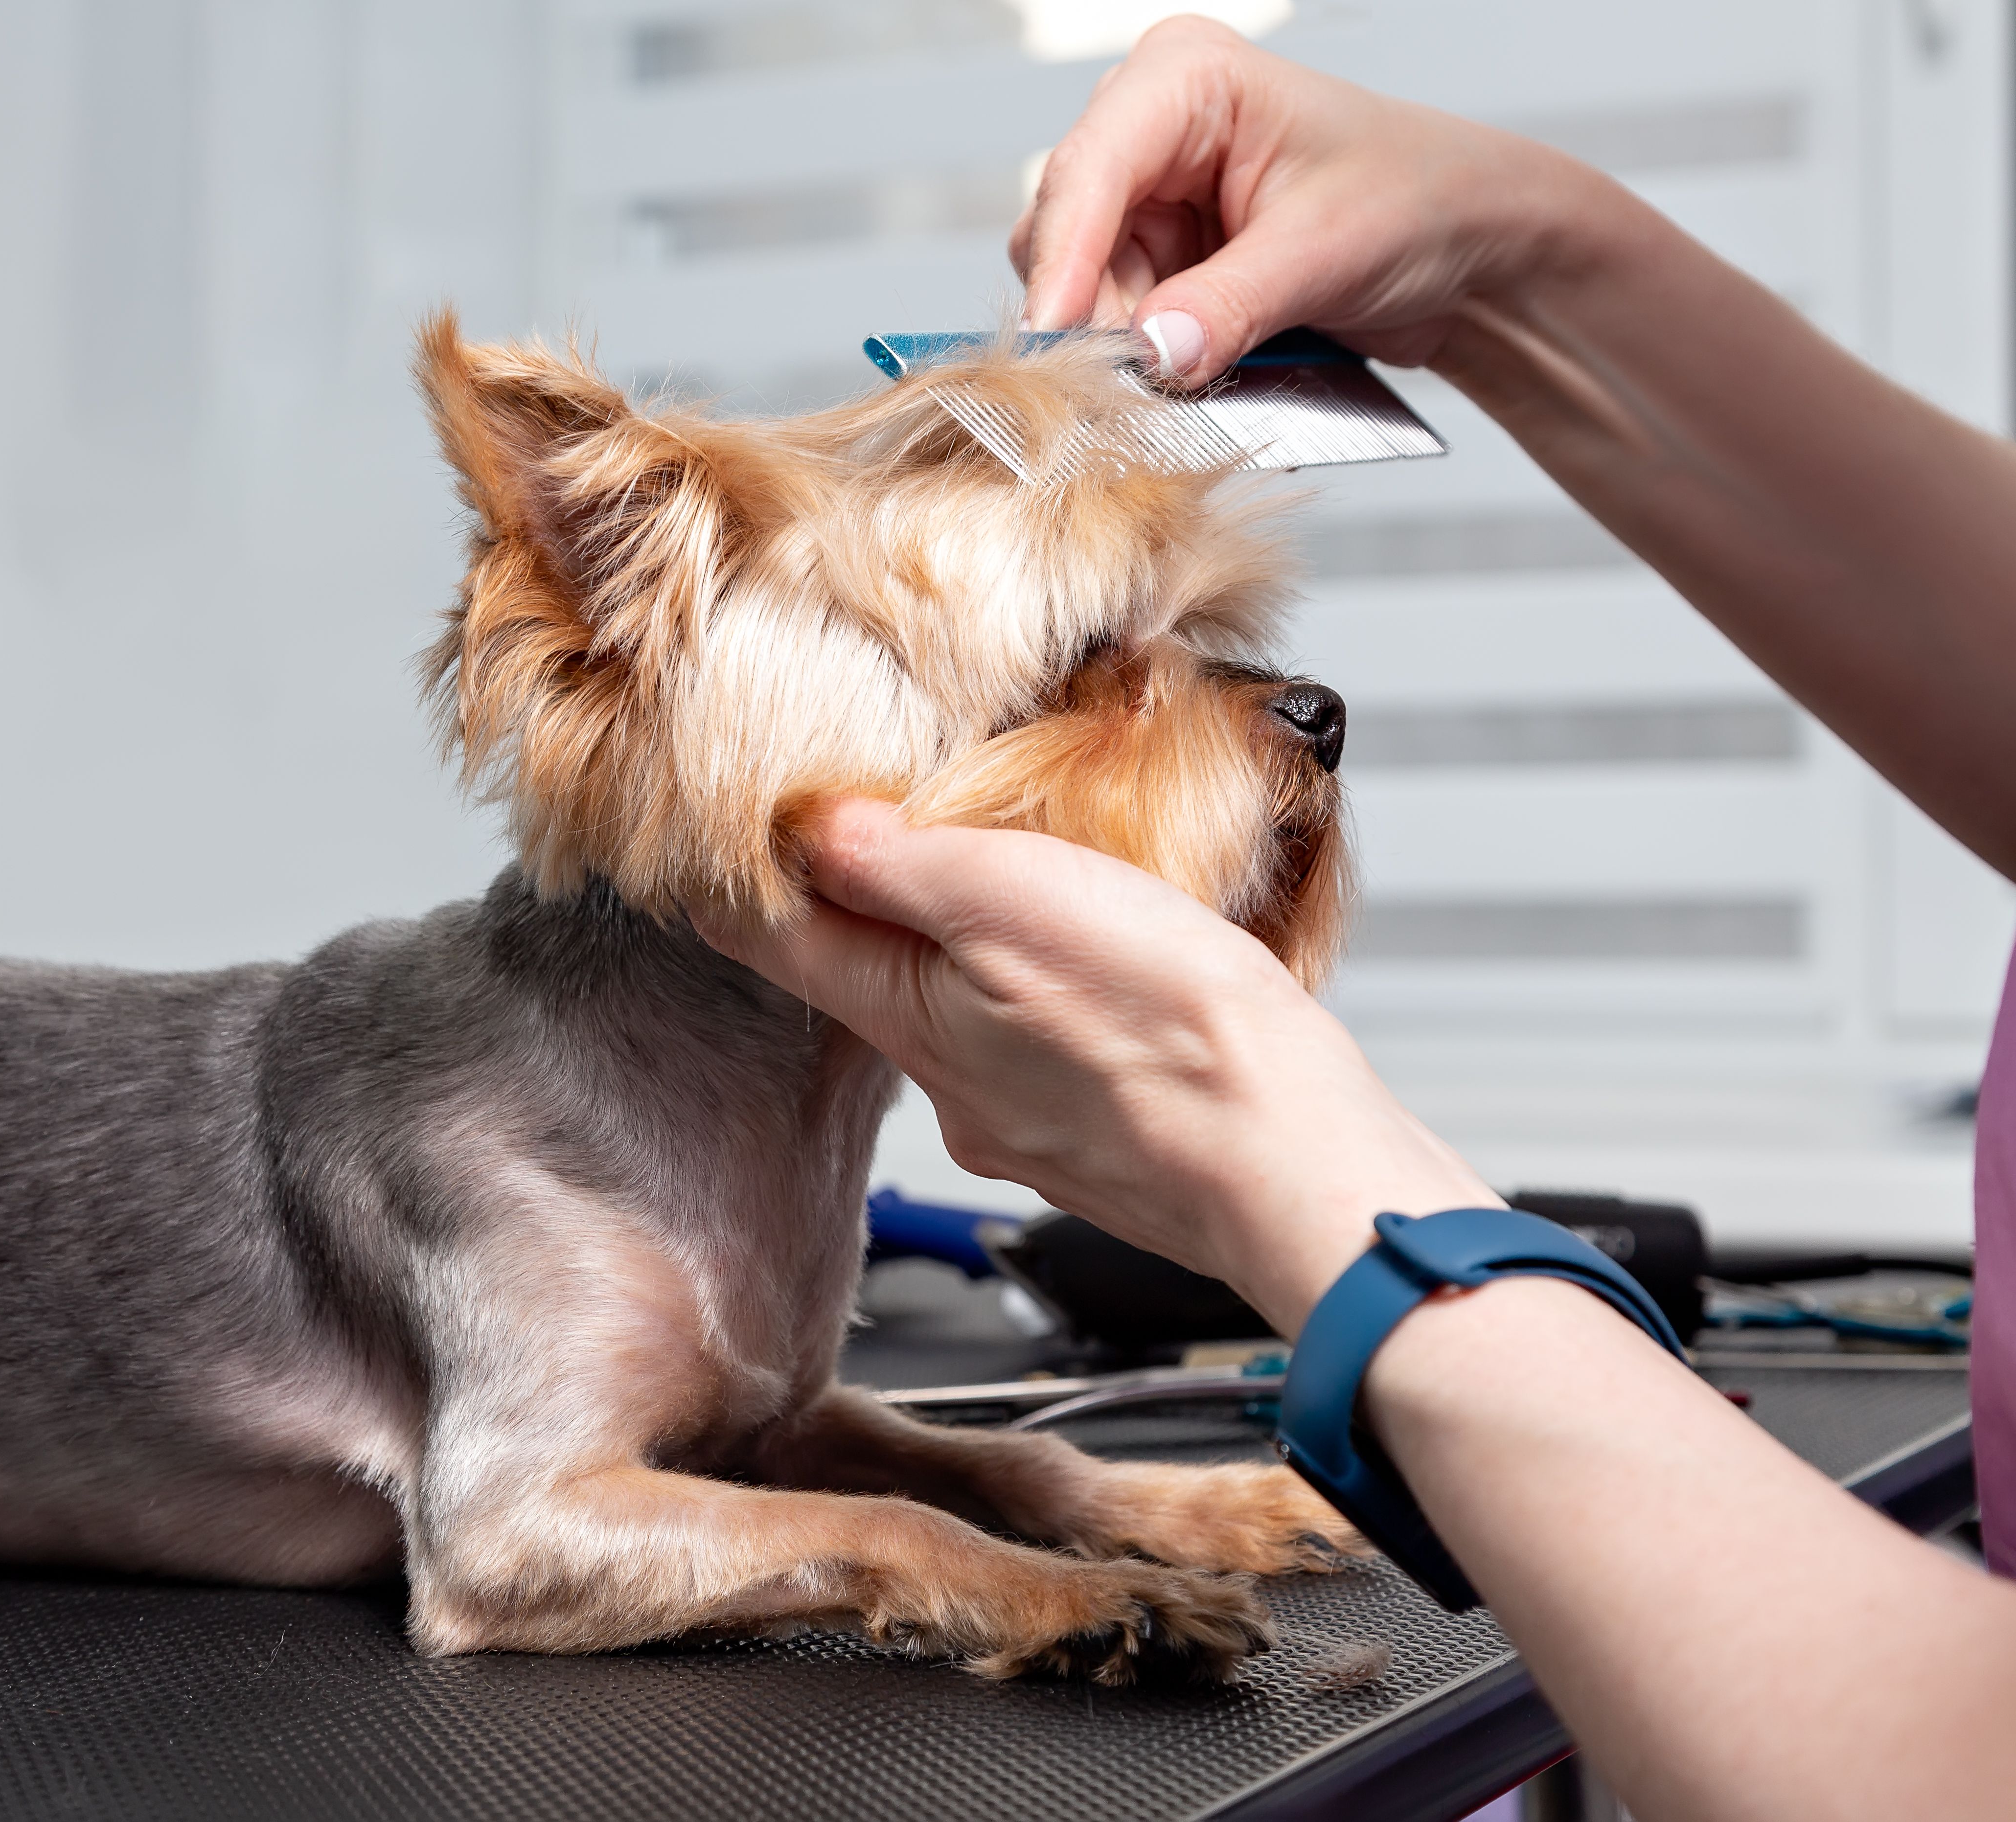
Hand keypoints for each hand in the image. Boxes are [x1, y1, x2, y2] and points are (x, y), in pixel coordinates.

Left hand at [689, 800, 1496, 1332]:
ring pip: (967, 1019)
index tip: (724, 841)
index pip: (776, 943)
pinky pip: (1047, 1057)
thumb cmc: (1171, 1034)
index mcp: (910, 1018)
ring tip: (1035, 895)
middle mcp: (951, 1086)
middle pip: (873, 979)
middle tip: (897, 832)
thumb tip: (809, 831)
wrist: (1291, 1162)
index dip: (744, 883)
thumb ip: (898, 865)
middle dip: (879, 909)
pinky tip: (1112, 988)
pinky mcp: (1098, 1141)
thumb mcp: (1012, 898)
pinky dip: (1055, 1013)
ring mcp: (1023, 1124)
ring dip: (981, 959)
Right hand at [1009, 16, 1614, 378]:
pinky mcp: (1159, 258)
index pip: (1088, 169)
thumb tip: (1150, 355)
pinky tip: (1194, 377)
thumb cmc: (1416, 202)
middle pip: (1066, 233)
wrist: (1467, 246)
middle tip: (1134, 391)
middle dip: (1095, 316)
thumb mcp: (1324, 251)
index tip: (1054, 339)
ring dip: (1125, 350)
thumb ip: (1229, 305)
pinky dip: (1147, 361)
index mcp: (1185, 78)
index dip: (1064, 260)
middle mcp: (1149, 128)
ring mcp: (1148, 197)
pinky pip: (1116, 321)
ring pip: (1082, 289)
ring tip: (1190, 385)